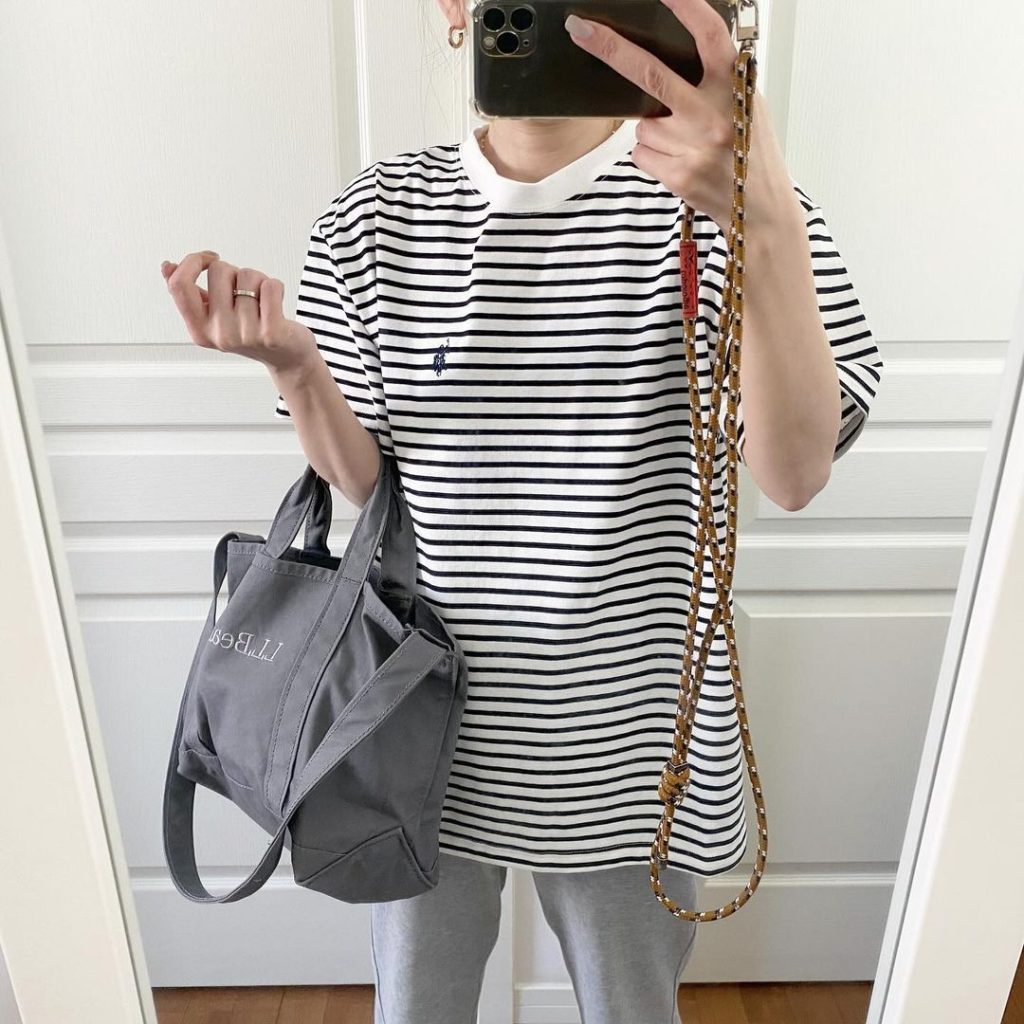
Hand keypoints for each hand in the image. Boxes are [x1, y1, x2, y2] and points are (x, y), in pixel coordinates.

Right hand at [161, 251, 316, 375]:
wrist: (287, 359)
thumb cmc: (251, 332)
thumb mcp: (215, 315)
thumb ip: (191, 293)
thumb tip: (167, 266)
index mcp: (199, 330)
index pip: (179, 285)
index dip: (193, 261)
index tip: (210, 258)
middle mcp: (219, 334)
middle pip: (219, 270)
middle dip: (234, 271)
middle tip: (244, 291)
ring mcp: (245, 335)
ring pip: (248, 275)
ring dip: (258, 281)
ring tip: (261, 301)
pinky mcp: (272, 333)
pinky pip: (271, 286)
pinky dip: (276, 287)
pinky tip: (275, 304)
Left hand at [565, 0, 794, 231]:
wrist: (760, 208)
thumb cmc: (751, 154)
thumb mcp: (746, 105)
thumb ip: (716, 80)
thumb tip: (674, 57)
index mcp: (735, 86)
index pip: (708, 36)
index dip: (685, 8)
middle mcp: (713, 113)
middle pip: (651, 74)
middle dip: (611, 49)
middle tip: (580, 30)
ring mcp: (693, 144)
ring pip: (644, 124)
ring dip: (654, 132)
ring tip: (686, 145)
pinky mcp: (678, 173)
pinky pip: (641, 153)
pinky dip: (652, 156)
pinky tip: (679, 162)